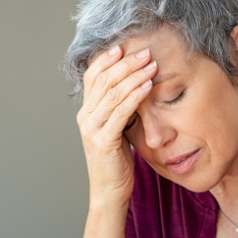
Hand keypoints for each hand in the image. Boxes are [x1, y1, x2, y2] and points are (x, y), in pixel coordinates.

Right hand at [77, 45, 157, 211]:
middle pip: (104, 81)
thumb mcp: (118, 130)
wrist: (110, 191)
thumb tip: (136, 89)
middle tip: (146, 52)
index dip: (107, 60)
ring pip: (112, 93)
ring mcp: (92, 128)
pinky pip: (121, 113)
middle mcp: (85, 116)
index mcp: (87, 112)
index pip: (93, 77)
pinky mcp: (103, 140)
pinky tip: (148, 87)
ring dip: (133, 76)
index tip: (124, 46)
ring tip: (151, 65)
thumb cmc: (118, 162)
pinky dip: (135, 97)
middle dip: (126, 64)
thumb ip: (120, 111)